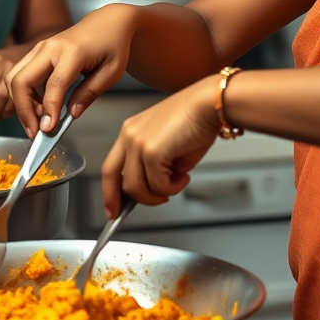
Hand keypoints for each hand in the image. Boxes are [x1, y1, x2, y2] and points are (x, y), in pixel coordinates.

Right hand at [4, 5, 136, 135]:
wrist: (108, 22)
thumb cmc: (113, 45)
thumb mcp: (112, 72)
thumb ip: (90, 93)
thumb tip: (72, 114)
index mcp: (73, 52)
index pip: (54, 85)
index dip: (49, 110)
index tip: (48, 130)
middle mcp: (51, 48)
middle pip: (22, 81)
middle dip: (23, 110)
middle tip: (36, 132)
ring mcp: (40, 47)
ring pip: (14, 77)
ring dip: (20, 103)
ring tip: (38, 121)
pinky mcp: (36, 51)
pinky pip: (19, 74)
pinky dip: (22, 94)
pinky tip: (39, 107)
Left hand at [101, 75, 219, 217]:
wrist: (210, 104)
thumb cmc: (196, 120)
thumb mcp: (169, 146)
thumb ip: (156, 166)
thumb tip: (157, 187)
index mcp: (131, 130)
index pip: (112, 165)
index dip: (110, 189)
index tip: (113, 206)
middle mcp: (129, 135)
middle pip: (112, 176)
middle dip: (117, 201)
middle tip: (123, 214)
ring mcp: (138, 143)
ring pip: (136, 187)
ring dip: (158, 193)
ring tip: (177, 182)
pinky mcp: (151, 151)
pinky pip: (157, 185)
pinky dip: (173, 188)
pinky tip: (184, 177)